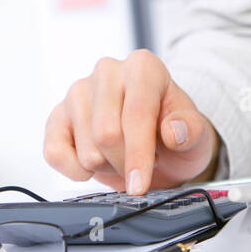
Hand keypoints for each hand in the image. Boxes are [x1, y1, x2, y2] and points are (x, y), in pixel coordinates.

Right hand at [43, 50, 221, 195]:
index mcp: (143, 66)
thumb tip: (174, 131)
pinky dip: (76, 171)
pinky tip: (96, 165)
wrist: (156, 141)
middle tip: (143, 163)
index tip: (139, 185)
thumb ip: (192, 130)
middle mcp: (108, 71)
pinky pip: (55, 153)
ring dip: (107, 167)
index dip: (139, 154)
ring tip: (123, 155)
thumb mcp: (195, 134)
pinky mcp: (58, 115)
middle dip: (125, 163)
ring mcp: (79, 91)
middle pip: (106, 134)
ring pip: (85, 150)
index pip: (137, 112)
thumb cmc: (174, 133)